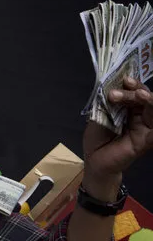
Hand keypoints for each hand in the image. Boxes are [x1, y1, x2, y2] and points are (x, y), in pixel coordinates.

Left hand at [82, 76, 151, 198]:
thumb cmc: (97, 139)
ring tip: (137, 94)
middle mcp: (141, 115)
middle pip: (145, 98)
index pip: (135, 92)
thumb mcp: (99, 116)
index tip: (124, 79)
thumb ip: (107, 103)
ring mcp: (146, 127)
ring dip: (146, 99)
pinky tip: (150, 105)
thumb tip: (112, 86)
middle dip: (134, 91)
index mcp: (129, 108)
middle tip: (116, 93)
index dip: (131, 85)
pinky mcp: (147, 140)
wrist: (95, 161)